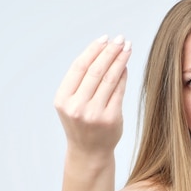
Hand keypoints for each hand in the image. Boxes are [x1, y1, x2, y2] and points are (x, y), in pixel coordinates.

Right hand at [54, 34, 131, 159]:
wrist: (89, 152)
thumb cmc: (81, 124)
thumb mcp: (72, 103)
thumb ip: (81, 82)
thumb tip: (103, 51)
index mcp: (63, 99)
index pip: (79, 67)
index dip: (93, 50)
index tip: (104, 38)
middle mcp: (77, 106)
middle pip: (96, 70)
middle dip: (110, 51)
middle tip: (120, 39)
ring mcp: (94, 113)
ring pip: (110, 79)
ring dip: (120, 60)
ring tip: (127, 48)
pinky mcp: (111, 118)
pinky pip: (119, 91)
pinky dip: (123, 76)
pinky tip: (126, 66)